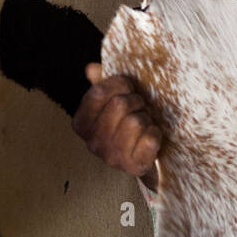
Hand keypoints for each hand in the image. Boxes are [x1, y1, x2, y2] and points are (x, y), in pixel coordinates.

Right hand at [72, 64, 161, 188]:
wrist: (141, 159)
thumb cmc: (125, 125)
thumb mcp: (110, 104)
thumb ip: (101, 85)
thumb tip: (92, 69)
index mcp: (82, 124)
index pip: (98, 92)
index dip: (119, 84)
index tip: (128, 86)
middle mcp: (92, 143)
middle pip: (120, 104)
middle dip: (136, 100)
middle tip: (140, 107)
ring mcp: (112, 157)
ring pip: (136, 121)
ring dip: (146, 117)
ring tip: (144, 122)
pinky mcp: (133, 167)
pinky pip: (150, 138)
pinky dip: (155, 132)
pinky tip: (151, 136)